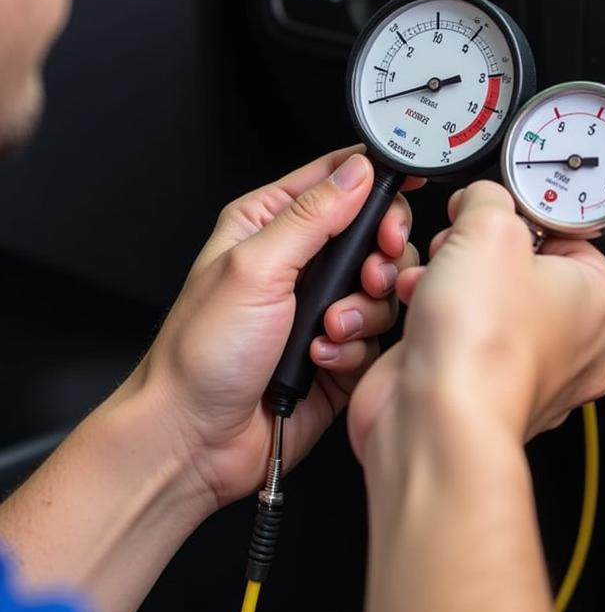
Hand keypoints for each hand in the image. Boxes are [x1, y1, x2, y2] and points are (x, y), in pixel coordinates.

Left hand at [135, 146, 420, 508]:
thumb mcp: (254, 267)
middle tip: (373, 272)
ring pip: (383, 287)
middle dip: (382, 254)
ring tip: (330, 327)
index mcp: (269, 224)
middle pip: (374, 232)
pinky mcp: (339, 350)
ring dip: (364, 309)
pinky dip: (354, 348)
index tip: (404, 196)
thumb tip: (359, 171)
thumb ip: (312, 215)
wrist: (193, 440)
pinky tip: (320, 359)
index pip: (337, 178)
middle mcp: (299, 262)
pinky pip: (376, 336)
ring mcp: (321, 307)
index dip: (377, 180)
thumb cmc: (198, 354)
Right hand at [347, 180, 604, 467]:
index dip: (521, 213)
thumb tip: (480, 198)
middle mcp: (576, 342)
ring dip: (449, 279)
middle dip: (477, 250)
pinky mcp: (485, 388)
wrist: (436, 420)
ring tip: (434, 277)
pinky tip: (419, 308)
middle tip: (462, 248)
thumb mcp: (488, 226)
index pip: (567, 231)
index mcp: (601, 299)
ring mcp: (531, 371)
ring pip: (487, 298)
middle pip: (522, 265)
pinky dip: (435, 316)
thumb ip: (488, 197)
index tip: (496, 210)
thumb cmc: (481, 345)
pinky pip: (460, 334)